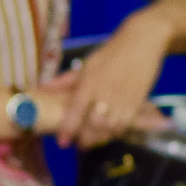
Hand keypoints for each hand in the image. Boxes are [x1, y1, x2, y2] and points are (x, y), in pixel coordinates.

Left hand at [53, 10, 176, 148]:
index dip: (68, 128)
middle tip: (79, 143)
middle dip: (85, 138)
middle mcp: (106, 92)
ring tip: (94, 139)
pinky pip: (126, 124)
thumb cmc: (112, 52)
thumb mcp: (87, 64)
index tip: (62, 141)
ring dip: (101, 137)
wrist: (143, 41)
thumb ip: (65, 80)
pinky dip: (116, 131)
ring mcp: (123, 98)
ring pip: (110, 128)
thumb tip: (42, 89)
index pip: (75, 110)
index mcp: (90, 82)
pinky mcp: (138, 102)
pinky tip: (111, 130)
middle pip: (93, 124)